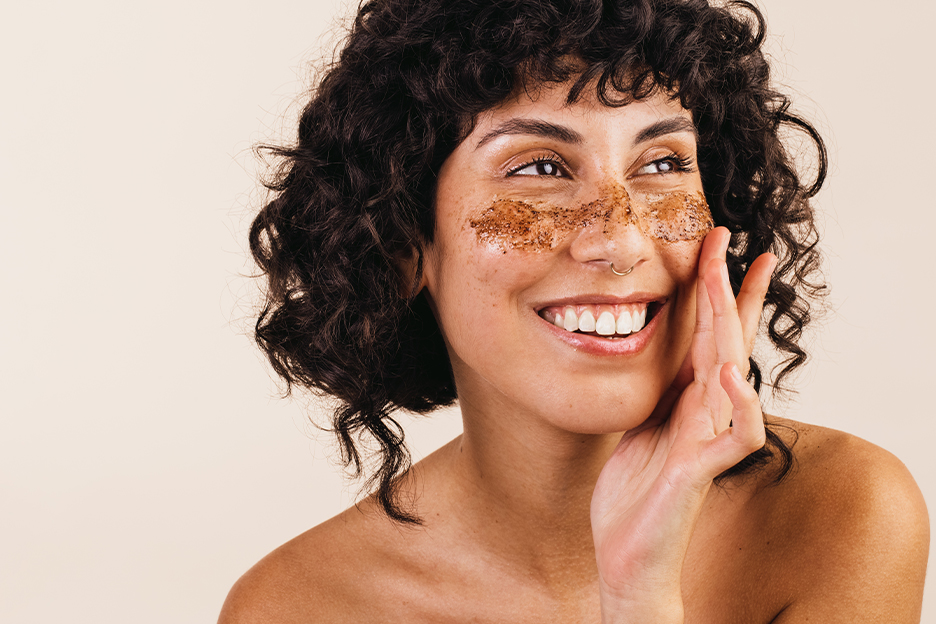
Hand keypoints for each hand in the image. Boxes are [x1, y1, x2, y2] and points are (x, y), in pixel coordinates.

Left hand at [590, 227, 776, 622]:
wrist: (627, 553)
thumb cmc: (632, 492)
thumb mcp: (638, 423)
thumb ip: (655, 389)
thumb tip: (643, 343)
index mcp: (687, 398)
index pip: (711, 335)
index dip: (719, 291)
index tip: (721, 245)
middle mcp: (705, 412)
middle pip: (726, 340)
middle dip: (728, 289)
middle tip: (730, 240)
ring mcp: (707, 439)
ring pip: (732, 374)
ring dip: (732, 326)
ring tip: (726, 280)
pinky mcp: (701, 470)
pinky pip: (735, 436)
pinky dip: (740, 405)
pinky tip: (729, 373)